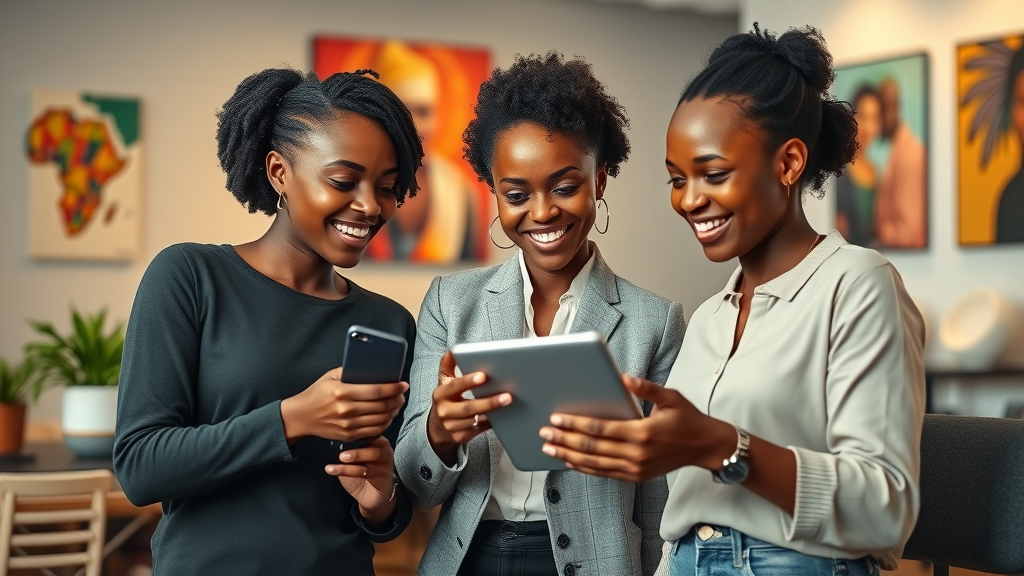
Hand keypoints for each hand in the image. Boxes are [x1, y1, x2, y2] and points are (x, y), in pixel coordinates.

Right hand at [280, 367, 407, 443]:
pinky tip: (388, 416)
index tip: (403, 385)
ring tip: (397, 404)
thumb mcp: (330, 376)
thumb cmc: (316, 394)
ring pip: (380, 419)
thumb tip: (374, 369)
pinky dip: (384, 423)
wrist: (301, 417)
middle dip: (397, 399)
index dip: (393, 388)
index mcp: (342, 392)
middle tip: (402, 394)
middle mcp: (346, 410)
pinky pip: (373, 431)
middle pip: (381, 406)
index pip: (376, 391)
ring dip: (393, 411)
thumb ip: (351, 372)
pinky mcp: (348, 436)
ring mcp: (348, 425)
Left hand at [325, 436, 397, 525]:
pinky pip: (367, 471)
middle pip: (373, 440)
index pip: (366, 430)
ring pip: (373, 454)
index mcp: (375, 439)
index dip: (353, 429)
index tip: (337, 431)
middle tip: (341, 451)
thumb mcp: (350, 458)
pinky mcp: (384, 475)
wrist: (370, 496)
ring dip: (355, 456)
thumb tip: (331, 438)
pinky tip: (333, 471)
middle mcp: (383, 447)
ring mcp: (386, 461)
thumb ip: (345, 447)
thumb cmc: (359, 473)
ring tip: (340, 459)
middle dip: (356, 444)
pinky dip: (349, 471)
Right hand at [426, 351, 511, 465]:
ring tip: (509, 405)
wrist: (437, 427)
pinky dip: (491, 423)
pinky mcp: (460, 437)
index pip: (454, 386)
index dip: (468, 381)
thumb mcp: (444, 381)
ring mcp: (451, 426)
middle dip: (489, 402)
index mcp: (440, 394)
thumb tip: (453, 350)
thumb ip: (448, 365)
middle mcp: (444, 411)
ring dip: (493, 413)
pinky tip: (504, 416)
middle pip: (468, 407)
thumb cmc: (447, 398)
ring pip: (475, 420)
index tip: (484, 376)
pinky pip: (479, 430)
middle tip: (508, 395)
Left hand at [539, 375, 734, 482]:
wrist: (706, 447)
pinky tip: (569, 461)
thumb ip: (645, 387)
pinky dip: (584, 468)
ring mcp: (636, 468)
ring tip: (549, 447)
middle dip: (564, 439)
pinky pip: (604, 473)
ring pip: (594, 464)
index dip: (575, 423)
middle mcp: (637, 453)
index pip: (600, 428)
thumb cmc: (687, 418)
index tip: (556, 417)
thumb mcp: (670, 397)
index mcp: (643, 432)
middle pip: (591, 447)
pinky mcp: (636, 476)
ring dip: (568, 455)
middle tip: (544, 432)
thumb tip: (623, 377)